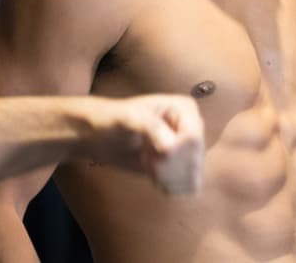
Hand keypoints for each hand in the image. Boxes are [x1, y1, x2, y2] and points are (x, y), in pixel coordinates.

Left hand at [84, 94, 204, 194]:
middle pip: (194, 162)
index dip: (171, 154)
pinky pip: (189, 188)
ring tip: (147, 163)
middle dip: (165, 168)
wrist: (101, 135)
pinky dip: (169, 187)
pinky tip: (153, 174)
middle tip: (144, 158)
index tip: (146, 152)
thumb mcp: (127, 117)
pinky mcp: (184, 167)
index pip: (193, 139)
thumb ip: (150, 126)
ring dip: (166, 178)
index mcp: (185, 108)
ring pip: (193, 177)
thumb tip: (170, 147)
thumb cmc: (112, 119)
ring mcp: (191, 149)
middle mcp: (193, 127)